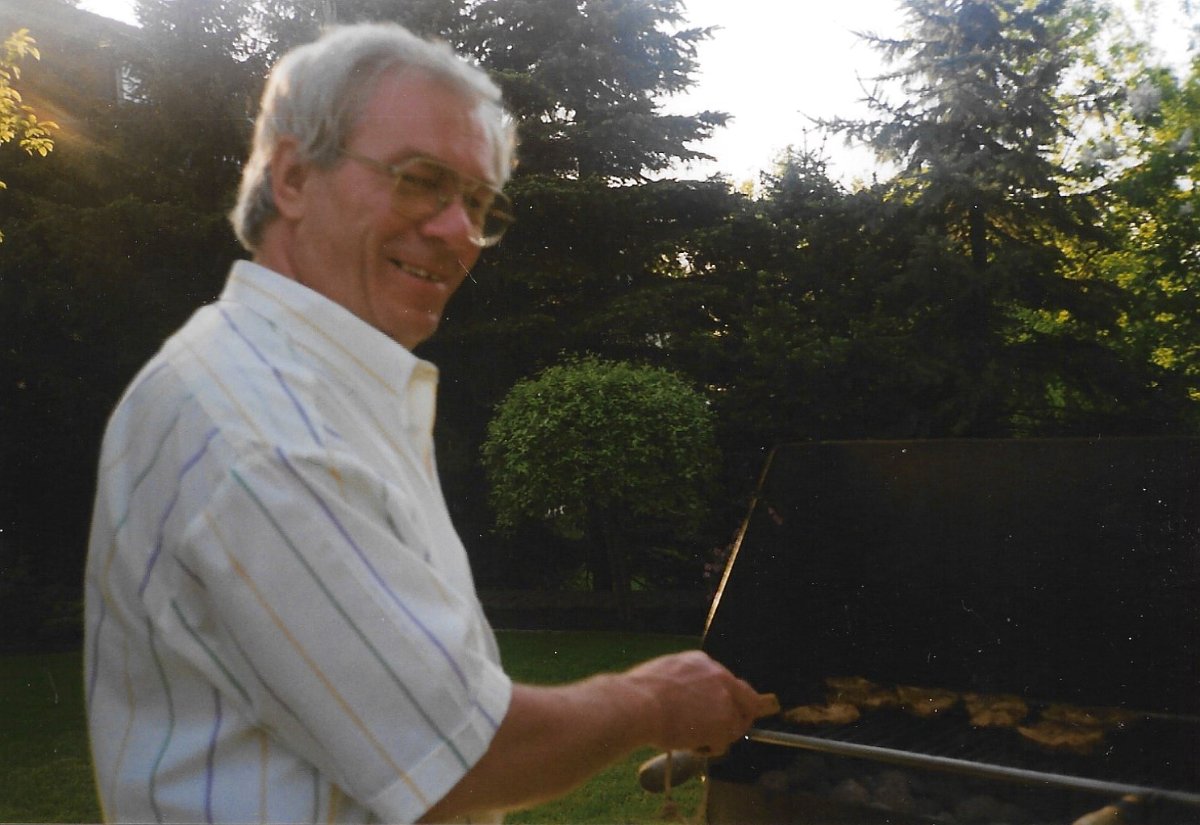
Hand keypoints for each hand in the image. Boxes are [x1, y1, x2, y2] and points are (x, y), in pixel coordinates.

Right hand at [622, 650, 777, 754]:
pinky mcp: (724, 723)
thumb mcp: (665, 674)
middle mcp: (719, 677)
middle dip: (738, 719)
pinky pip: (722, 744)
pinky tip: (689, 745)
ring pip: (735, 725)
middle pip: (748, 700)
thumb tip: (687, 698)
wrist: (637, 704)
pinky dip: (708, 749)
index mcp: (702, 663)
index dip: (728, 700)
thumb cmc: (639, 693)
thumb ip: (686, 682)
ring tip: (691, 739)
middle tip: (722, 733)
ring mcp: (724, 700)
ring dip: (717, 736)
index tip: (721, 712)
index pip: (729, 681)